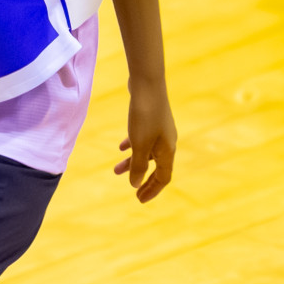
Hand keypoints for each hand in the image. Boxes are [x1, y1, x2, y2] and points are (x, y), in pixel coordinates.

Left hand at [114, 82, 175, 202]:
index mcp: (167, 151)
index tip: (139, 199)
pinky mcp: (151, 119)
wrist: (147, 83)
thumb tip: (135, 184)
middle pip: (157, 167)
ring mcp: (160, 130)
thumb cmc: (144, 115)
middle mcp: (166, 142)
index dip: (152, 190)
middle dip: (143, 180)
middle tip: (132, 191)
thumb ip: (137, 165)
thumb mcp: (139, 143)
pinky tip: (121, 147)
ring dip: (133, 162)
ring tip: (116, 170)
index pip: (163, 178)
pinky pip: (143, 139)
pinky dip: (133, 145)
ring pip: (147, 153)